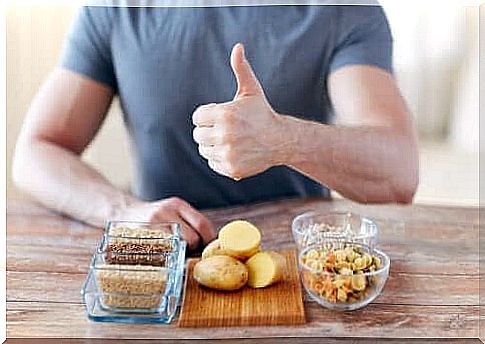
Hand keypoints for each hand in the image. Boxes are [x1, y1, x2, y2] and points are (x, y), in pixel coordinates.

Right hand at [114, 197, 215, 249]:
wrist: (123, 211)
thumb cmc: (154, 217)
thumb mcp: (172, 212)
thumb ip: (189, 222)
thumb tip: (209, 243)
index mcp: (177, 204)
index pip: (202, 224)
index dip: (208, 239)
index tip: (206, 247)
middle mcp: (166, 210)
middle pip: (193, 237)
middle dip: (194, 248)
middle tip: (188, 251)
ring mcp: (153, 223)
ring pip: (179, 246)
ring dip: (181, 253)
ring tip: (174, 251)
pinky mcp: (143, 234)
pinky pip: (163, 251)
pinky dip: (168, 255)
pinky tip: (164, 254)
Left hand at [192, 43, 285, 179]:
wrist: (281, 141)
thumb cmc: (262, 114)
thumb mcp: (251, 91)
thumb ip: (241, 69)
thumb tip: (238, 47)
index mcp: (225, 114)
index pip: (197, 117)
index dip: (207, 116)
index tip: (220, 116)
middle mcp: (225, 135)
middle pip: (198, 135)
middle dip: (208, 131)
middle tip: (225, 129)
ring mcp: (228, 153)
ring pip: (204, 150)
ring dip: (213, 145)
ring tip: (230, 140)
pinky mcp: (231, 169)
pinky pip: (212, 163)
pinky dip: (220, 158)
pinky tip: (234, 151)